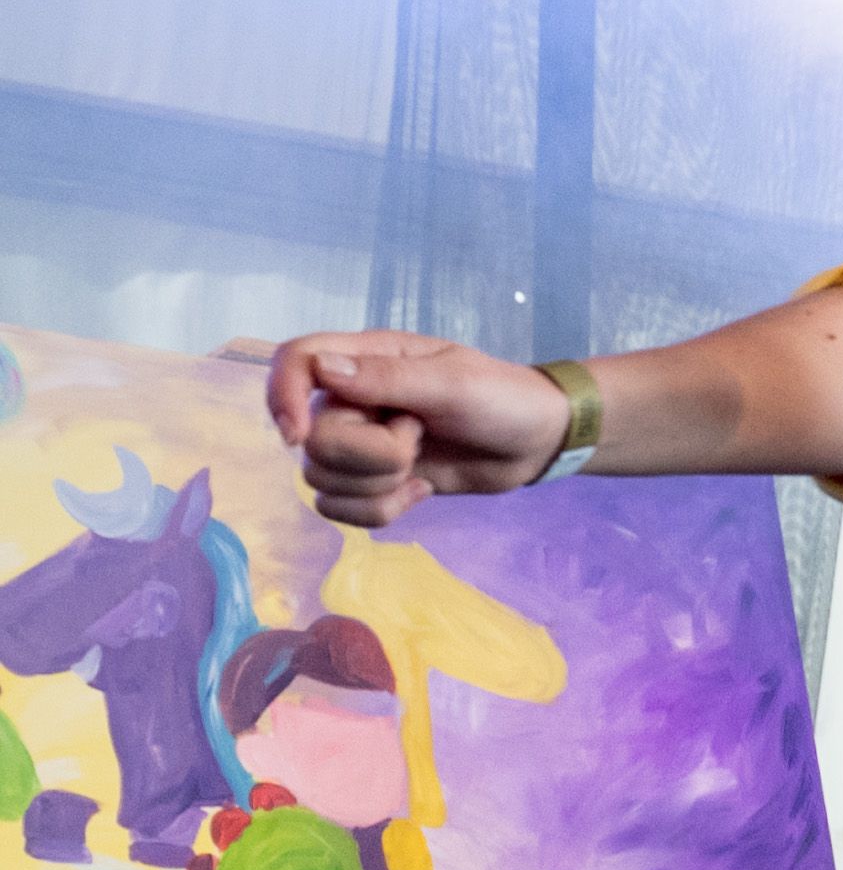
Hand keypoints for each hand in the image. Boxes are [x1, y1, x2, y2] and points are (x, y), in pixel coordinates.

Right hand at [270, 330, 570, 528]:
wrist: (535, 442)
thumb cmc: (502, 397)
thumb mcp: (454, 383)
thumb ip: (389, 379)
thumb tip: (321, 369)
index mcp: (365, 359)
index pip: (294, 361)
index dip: (281, 395)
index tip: (298, 436)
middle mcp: (351, 399)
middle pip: (312, 441)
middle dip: (369, 455)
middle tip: (417, 438)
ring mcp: (359, 442)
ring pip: (322, 479)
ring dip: (377, 483)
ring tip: (420, 462)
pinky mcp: (372, 480)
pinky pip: (342, 508)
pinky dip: (380, 510)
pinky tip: (418, 492)